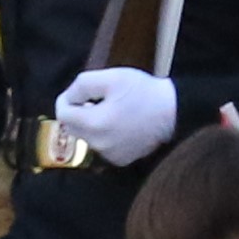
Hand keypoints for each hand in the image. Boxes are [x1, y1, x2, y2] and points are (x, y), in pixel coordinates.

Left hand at [50, 66, 178, 161]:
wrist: (175, 111)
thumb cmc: (144, 91)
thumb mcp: (112, 78)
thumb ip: (82, 85)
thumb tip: (67, 98)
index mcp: (94, 124)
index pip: (63, 114)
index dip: (67, 99)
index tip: (80, 92)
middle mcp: (99, 144)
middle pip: (72, 127)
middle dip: (78, 111)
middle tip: (96, 98)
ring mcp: (110, 155)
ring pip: (87, 137)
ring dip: (91, 123)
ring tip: (111, 109)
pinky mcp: (121, 160)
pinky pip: (102, 146)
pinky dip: (104, 135)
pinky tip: (120, 123)